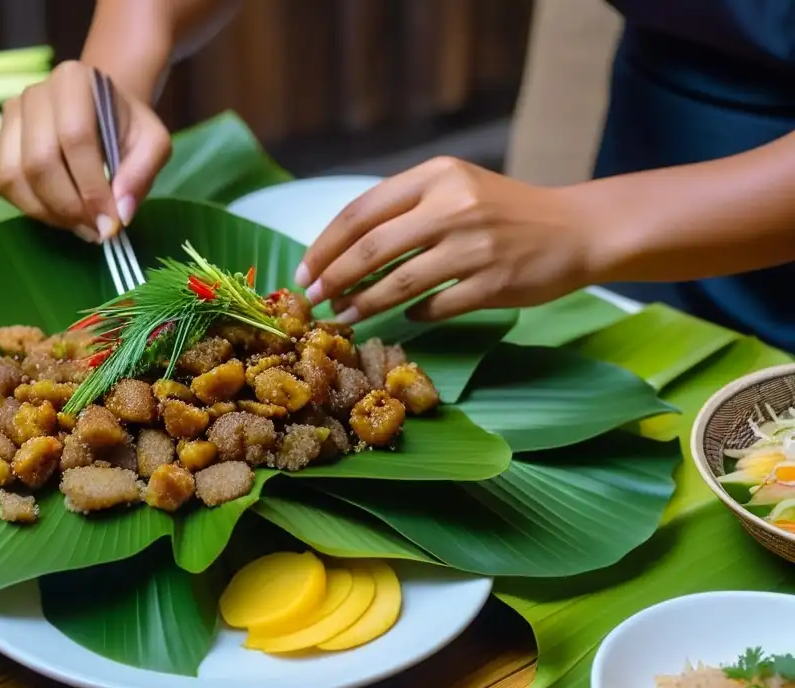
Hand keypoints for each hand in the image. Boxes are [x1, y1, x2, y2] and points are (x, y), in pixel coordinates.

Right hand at [0, 60, 170, 241]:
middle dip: (70, 206)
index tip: (111, 222)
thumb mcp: (153, 144)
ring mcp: (11, 117)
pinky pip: (5, 185)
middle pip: (39, 161)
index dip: (92, 188)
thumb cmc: (128, 128)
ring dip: (50, 213)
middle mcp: (34, 93)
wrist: (102, 114)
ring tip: (82, 226)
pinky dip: (33, 210)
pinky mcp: (0, 144)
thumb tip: (120, 214)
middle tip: (97, 230)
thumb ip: (142, 173)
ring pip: (15, 176)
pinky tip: (63, 217)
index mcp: (74, 81)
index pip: (75, 138)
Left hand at [294, 157, 597, 322]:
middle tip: (312, 300)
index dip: (325, 244)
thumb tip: (342, 251)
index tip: (304, 270)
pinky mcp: (494, 283)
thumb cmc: (505, 211)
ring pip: (399, 282)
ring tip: (342, 317)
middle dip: (334, 277)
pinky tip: (407, 318)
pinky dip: (415, 315)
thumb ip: (406, 210)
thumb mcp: (456, 189)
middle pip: (372, 247)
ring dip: (363, 304)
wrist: (576, 229)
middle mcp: (454, 205)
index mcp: (437, 176)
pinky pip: (437, 306)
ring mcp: (475, 246)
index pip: (362, 211)